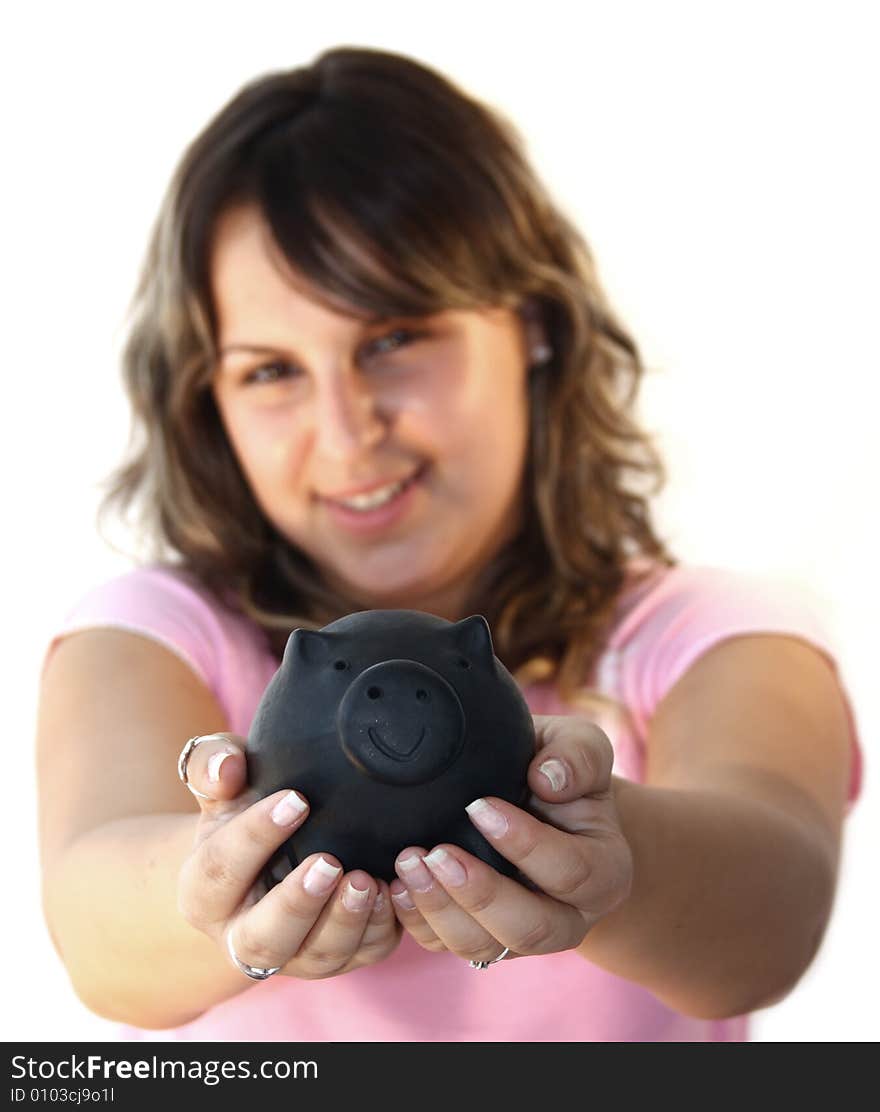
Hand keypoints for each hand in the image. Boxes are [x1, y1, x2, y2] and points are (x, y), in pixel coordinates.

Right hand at [177, 733, 401, 979]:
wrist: (271, 852)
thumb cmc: (243, 807)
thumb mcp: (222, 784)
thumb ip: (213, 764)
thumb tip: (225, 768)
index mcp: (204, 894)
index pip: (220, 872)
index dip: (254, 837)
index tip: (296, 800)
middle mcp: (242, 937)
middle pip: (262, 942)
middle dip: (297, 905)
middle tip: (328, 862)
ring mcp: (293, 954)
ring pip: (316, 957)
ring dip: (344, 922)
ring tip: (366, 881)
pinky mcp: (340, 958)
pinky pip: (362, 954)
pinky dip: (378, 929)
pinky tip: (390, 892)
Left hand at [388, 715, 632, 963]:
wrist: (540, 799)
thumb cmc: (559, 770)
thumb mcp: (580, 747)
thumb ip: (577, 755)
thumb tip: (548, 778)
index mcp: (605, 871)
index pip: (572, 872)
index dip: (526, 845)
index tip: (478, 806)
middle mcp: (570, 916)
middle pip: (531, 930)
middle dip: (479, 895)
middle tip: (435, 853)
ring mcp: (522, 935)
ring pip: (484, 946)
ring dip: (440, 909)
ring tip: (407, 864)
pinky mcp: (481, 937)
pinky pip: (447, 946)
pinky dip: (417, 920)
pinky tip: (396, 886)